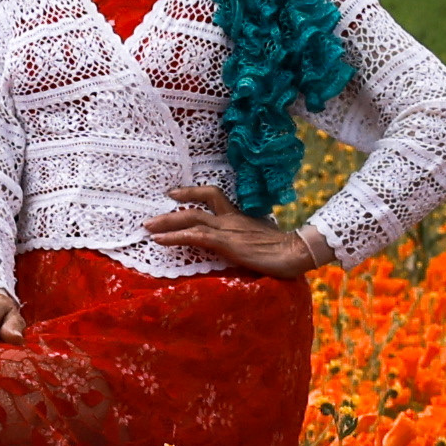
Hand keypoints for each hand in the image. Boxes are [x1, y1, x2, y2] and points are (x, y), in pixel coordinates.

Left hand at [143, 189, 327, 278]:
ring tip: (148, 227)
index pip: (213, 196)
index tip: (174, 193)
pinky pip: (195, 236)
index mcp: (239, 216)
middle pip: (196, 206)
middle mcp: (231, 219)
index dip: (192, 192)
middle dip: (171, 211)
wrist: (297, 253)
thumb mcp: (262, 240)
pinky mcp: (227, 243)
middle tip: (150, 218)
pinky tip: (160, 241)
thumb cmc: (284, 251)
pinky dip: (175, 237)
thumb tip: (242, 245)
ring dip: (166, 223)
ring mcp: (228, 229)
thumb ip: (248, 239)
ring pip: (191, 219)